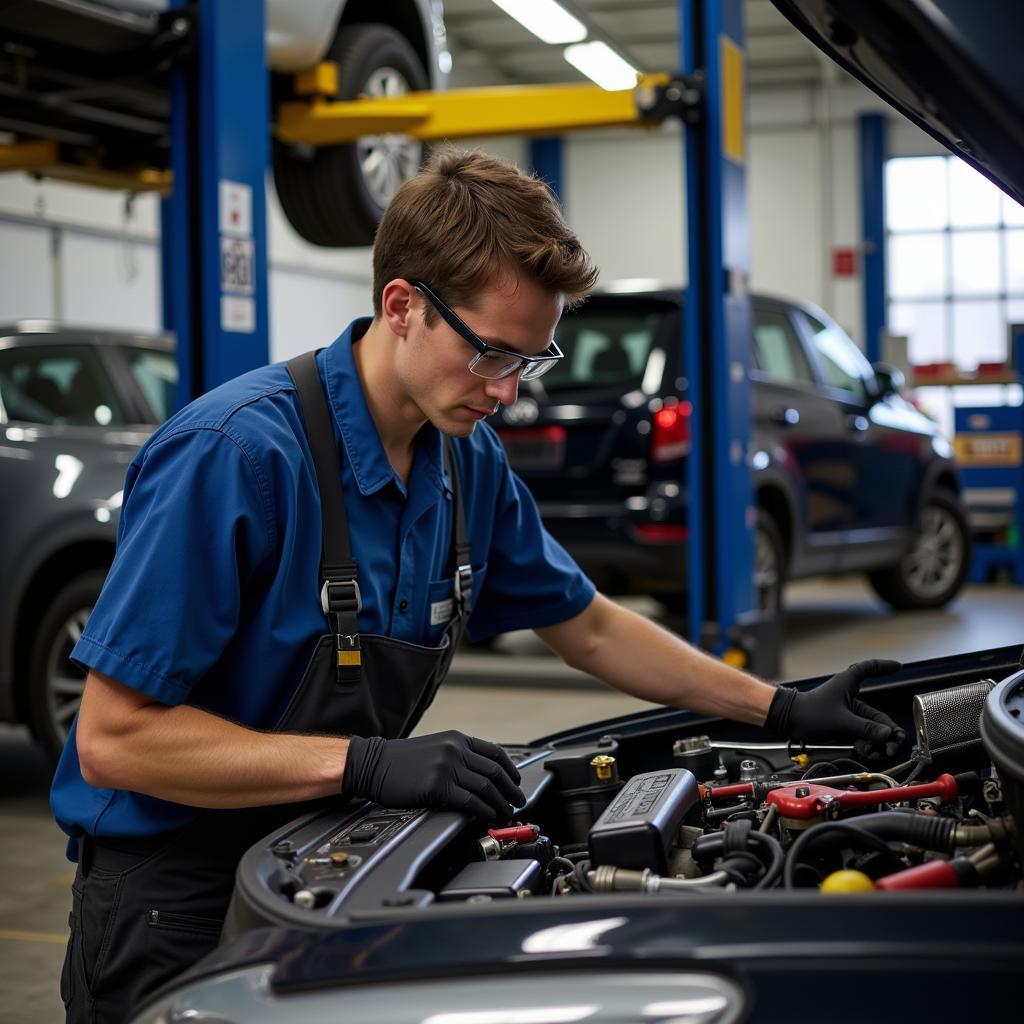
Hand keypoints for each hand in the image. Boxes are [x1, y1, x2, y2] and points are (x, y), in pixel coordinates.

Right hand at [341, 730, 525, 820]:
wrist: (374, 764)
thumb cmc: (401, 760)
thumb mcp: (436, 746)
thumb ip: (459, 755)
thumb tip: (482, 774)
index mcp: (457, 739)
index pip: (495, 753)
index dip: (511, 771)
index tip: (516, 783)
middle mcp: (456, 750)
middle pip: (495, 771)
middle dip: (511, 790)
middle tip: (519, 802)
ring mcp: (447, 767)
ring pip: (486, 787)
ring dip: (501, 802)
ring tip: (507, 812)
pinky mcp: (437, 786)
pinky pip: (469, 800)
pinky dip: (484, 809)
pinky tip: (488, 815)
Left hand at [765, 659, 905, 760]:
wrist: (789, 723)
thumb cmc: (810, 714)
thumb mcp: (840, 721)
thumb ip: (866, 728)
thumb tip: (887, 733)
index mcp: (848, 684)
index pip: (869, 669)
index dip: (884, 666)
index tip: (898, 667)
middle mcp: (851, 697)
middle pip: (880, 716)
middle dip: (888, 733)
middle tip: (892, 746)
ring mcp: (850, 713)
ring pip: (874, 730)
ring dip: (878, 742)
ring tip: (874, 752)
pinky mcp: (846, 726)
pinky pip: (864, 736)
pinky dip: (866, 744)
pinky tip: (864, 751)